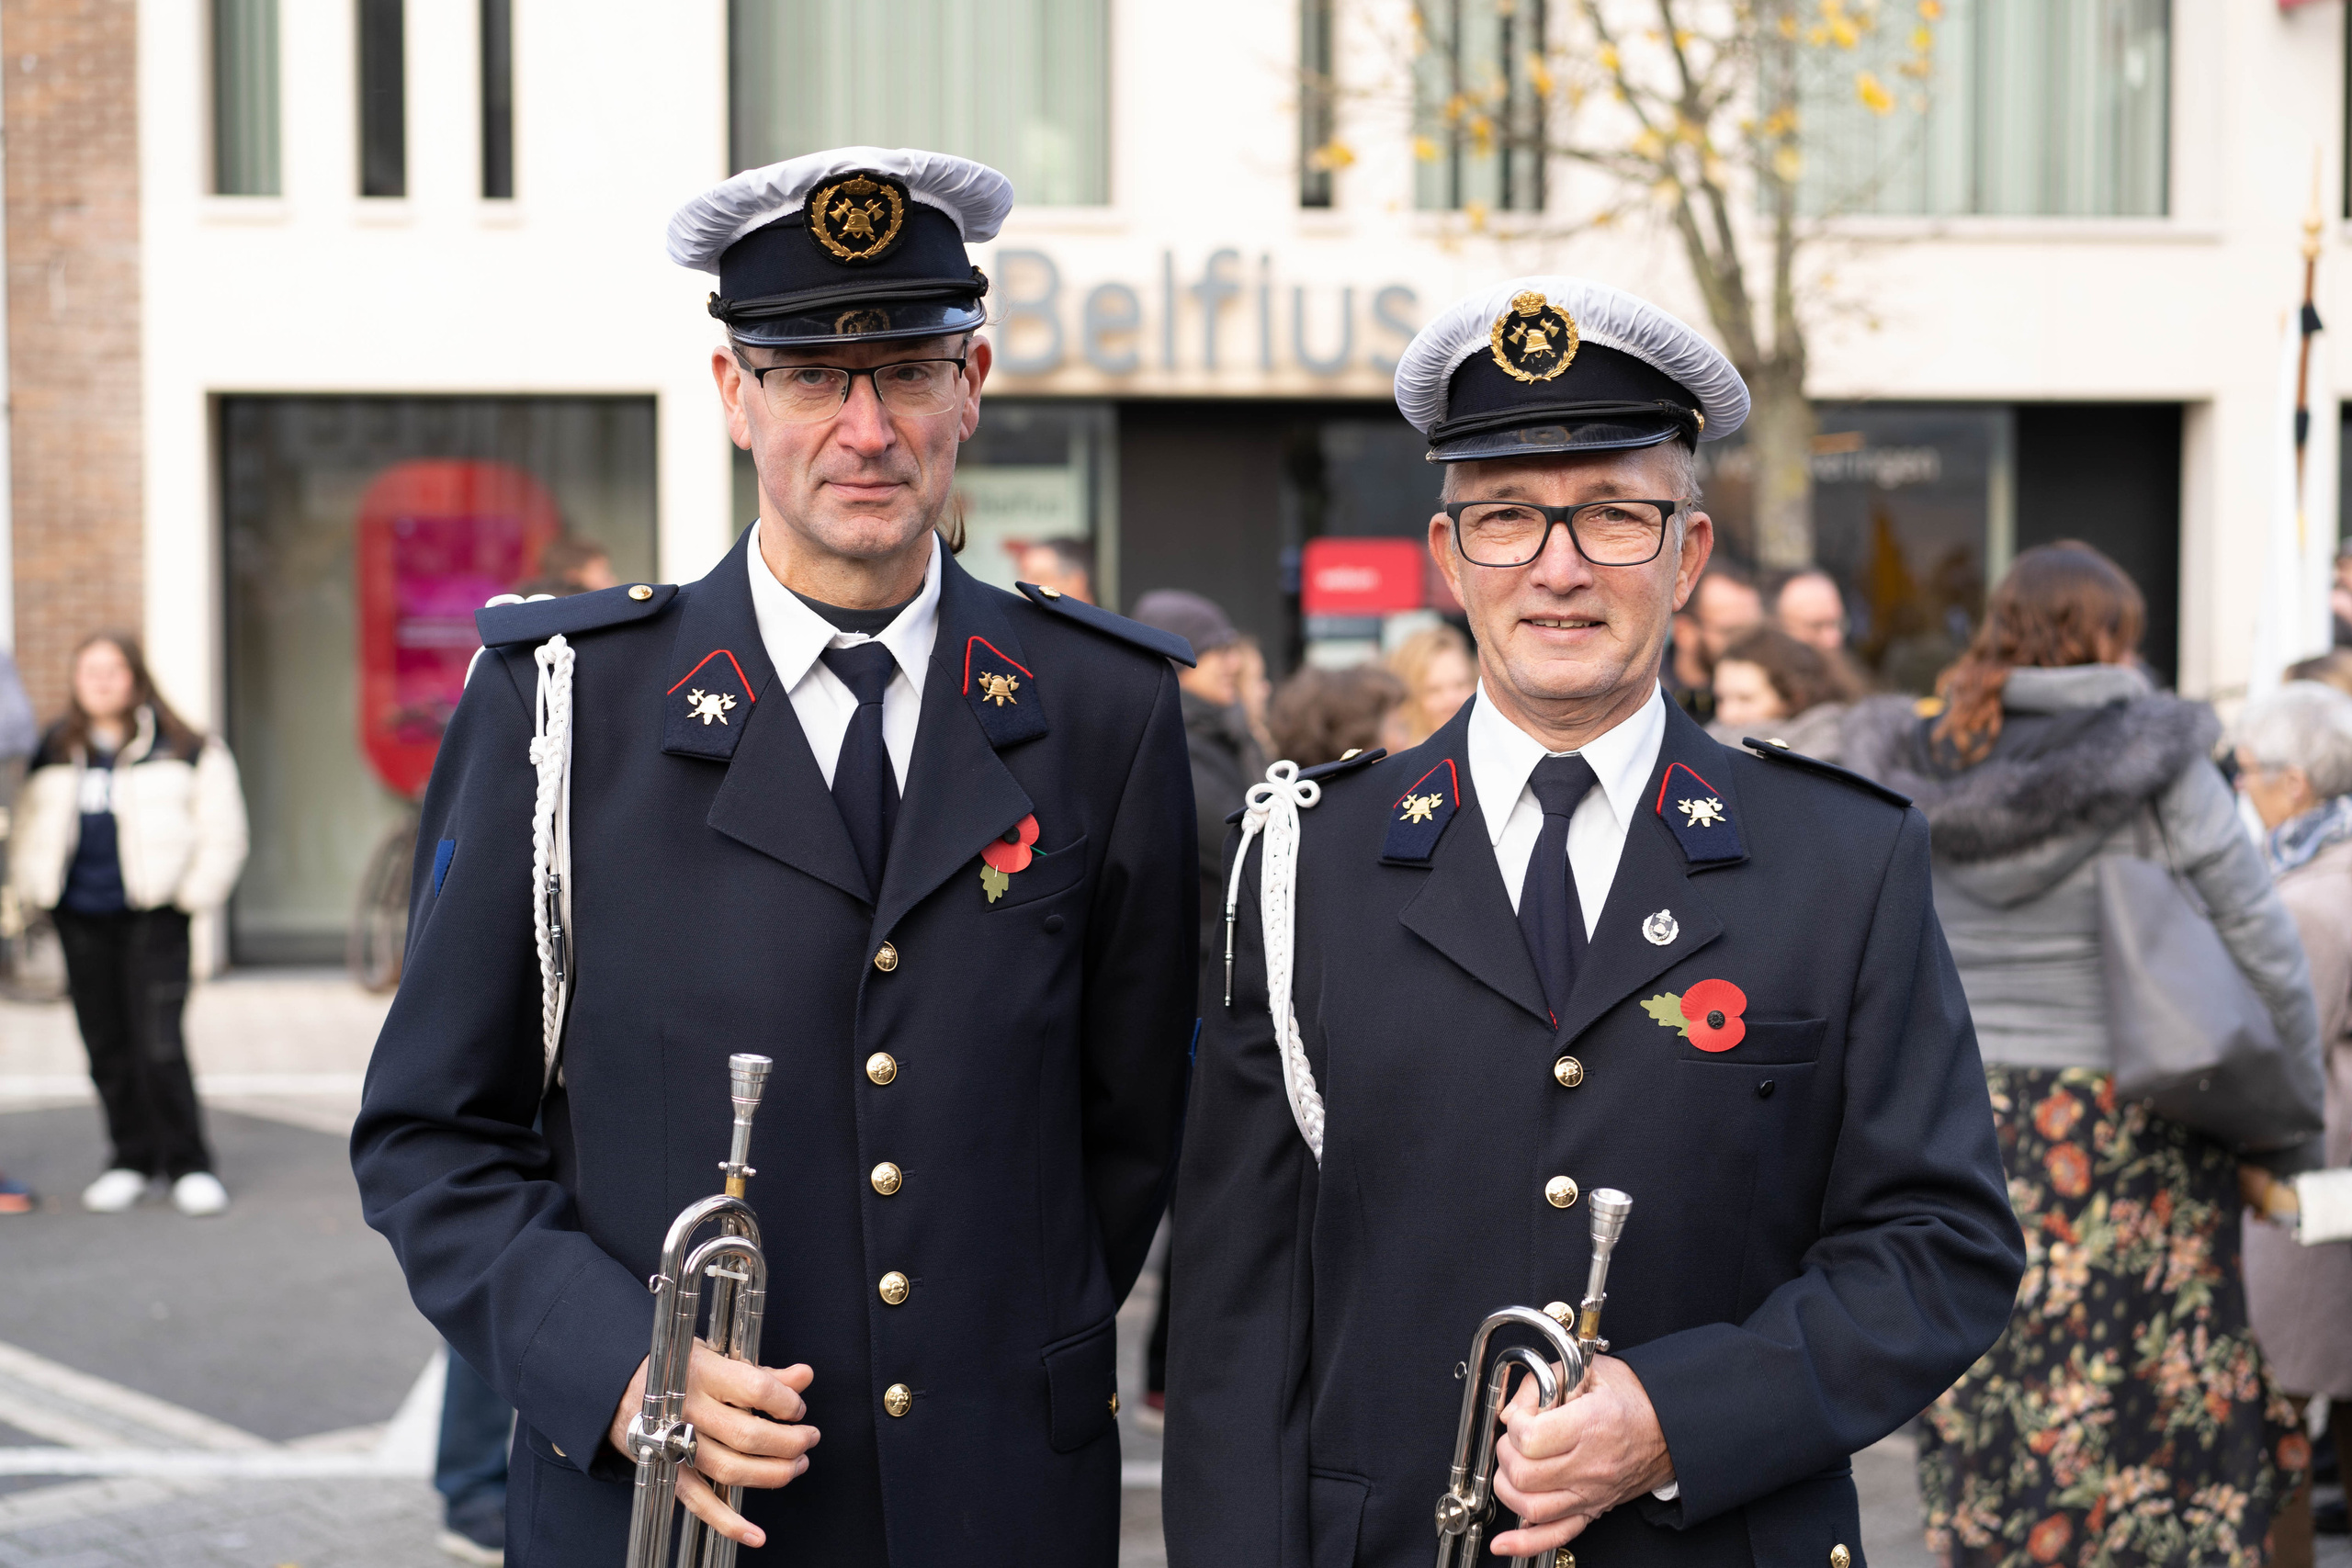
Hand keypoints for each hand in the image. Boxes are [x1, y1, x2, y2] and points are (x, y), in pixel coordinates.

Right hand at [606, 1343, 819, 1549]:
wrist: (619, 1390)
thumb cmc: (679, 1371)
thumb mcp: (718, 1358)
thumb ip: (762, 1373)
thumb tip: (805, 1376)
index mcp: (704, 1373)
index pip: (756, 1390)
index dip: (787, 1403)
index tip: (798, 1408)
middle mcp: (689, 1410)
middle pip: (748, 1436)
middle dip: (789, 1443)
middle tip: (809, 1439)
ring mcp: (676, 1445)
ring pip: (730, 1471)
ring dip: (772, 1475)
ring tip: (797, 1466)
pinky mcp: (669, 1473)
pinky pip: (700, 1504)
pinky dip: (729, 1523)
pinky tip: (756, 1534)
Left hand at [1488, 1354, 1672, 1557]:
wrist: (1671, 1427)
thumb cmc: (1633, 1398)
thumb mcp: (1587, 1369)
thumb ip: (1541, 1382)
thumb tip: (1510, 1412)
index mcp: (1590, 1427)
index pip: (1530, 1440)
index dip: (1514, 1425)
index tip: (1520, 1416)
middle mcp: (1590, 1466)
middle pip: (1525, 1476)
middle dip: (1507, 1454)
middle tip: (1515, 1439)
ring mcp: (1591, 1494)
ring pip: (1532, 1508)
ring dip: (1509, 1489)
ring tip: (1514, 1467)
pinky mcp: (1592, 1511)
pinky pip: (1556, 1536)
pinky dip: (1526, 1543)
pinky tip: (1505, 1542)